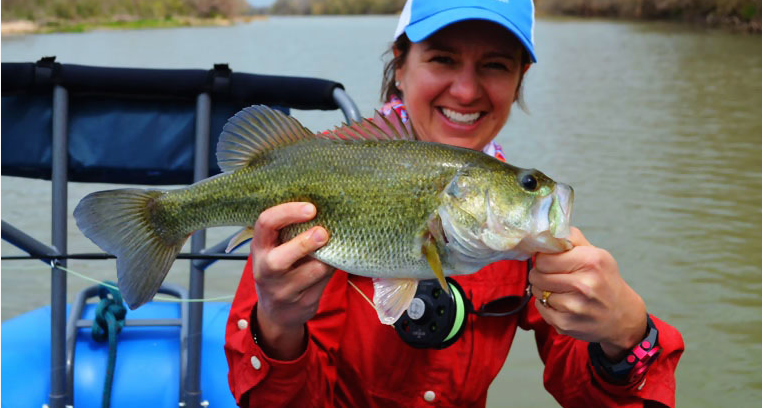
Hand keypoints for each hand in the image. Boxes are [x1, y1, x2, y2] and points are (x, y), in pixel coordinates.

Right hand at [252, 202, 334, 359]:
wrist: (277, 312)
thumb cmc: (280, 270)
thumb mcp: (277, 249)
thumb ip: (292, 232)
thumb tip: (325, 212)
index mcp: (260, 248)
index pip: (265, 224)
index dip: (288, 212)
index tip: (311, 208)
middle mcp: (265, 271)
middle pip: (280, 259)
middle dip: (305, 243)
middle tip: (323, 232)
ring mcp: (282, 291)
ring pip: (312, 271)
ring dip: (327, 258)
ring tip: (332, 248)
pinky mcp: (303, 304)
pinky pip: (324, 282)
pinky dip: (331, 270)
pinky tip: (332, 264)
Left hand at [529, 227, 646, 359]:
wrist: (622, 317)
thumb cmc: (605, 281)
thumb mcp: (596, 254)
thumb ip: (572, 239)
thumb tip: (548, 229)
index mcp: (591, 261)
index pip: (544, 257)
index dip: (542, 258)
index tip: (548, 260)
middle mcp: (584, 284)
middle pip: (538, 274)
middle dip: (540, 273)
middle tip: (551, 275)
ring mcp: (575, 306)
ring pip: (537, 291)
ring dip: (543, 290)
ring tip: (559, 290)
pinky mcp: (566, 324)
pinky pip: (540, 308)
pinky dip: (546, 305)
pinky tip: (561, 304)